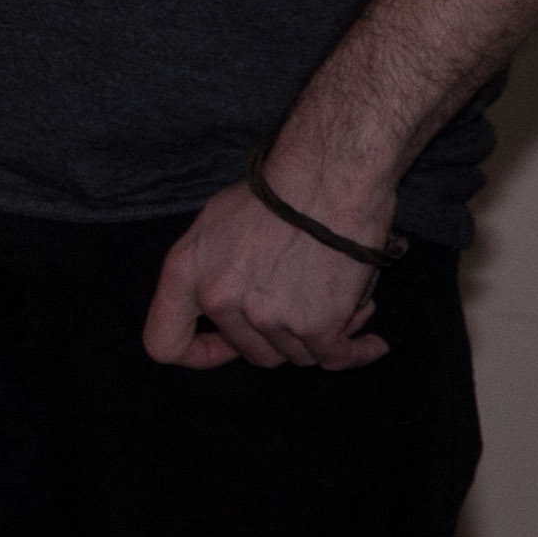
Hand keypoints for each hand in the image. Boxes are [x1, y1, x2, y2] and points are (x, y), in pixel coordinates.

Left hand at [141, 179, 393, 370]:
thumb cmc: (274, 192)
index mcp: (185, 273)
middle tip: (303, 308)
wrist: (325, 179)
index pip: (164, 342)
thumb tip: (221, 310)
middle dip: (277, 336)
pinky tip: (373, 343)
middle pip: (250, 351)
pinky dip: (357, 351)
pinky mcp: (314, 326)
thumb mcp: (214, 224)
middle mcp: (218, 300)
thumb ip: (210, 270)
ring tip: (337, 299)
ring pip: (294, 355)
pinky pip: (335, 357)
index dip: (197, 353)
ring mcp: (265, 316)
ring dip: (319, 336)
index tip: (223, 347)